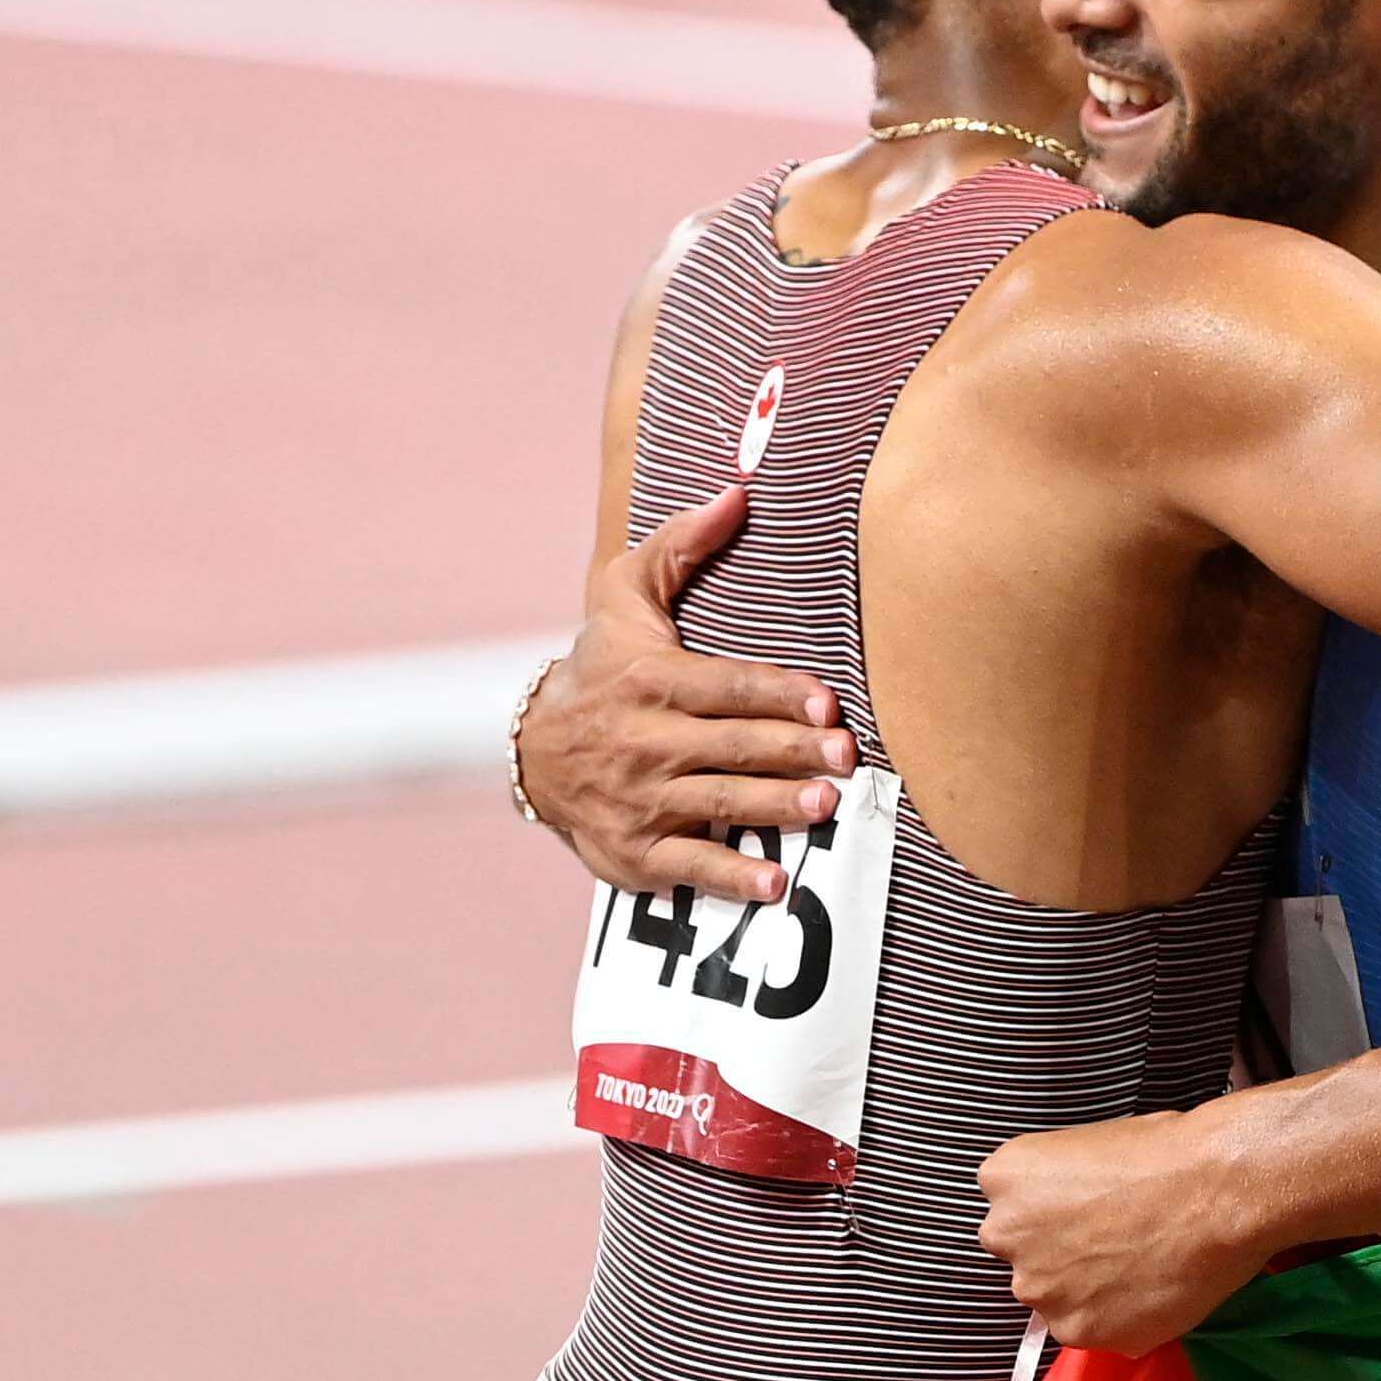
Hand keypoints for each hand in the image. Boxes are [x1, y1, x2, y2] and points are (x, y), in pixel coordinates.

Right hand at [519, 485, 859, 898]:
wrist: (534, 749)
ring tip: (824, 807)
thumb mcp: (624, 595)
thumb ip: (681, 545)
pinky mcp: (637, 851)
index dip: (779, 695)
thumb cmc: (600, 666)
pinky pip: (690, 866)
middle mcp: (648, 740)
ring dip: (774, 808)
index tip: (827, 705)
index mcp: (653, 680)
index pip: (728, 686)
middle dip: (792, 752)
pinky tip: (775, 886)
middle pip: (733, 746)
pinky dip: (731, 878)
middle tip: (845, 759)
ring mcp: (643, 799)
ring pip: (720, 802)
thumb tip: (737, 493)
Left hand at [979, 1102, 1283, 1354]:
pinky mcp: (1078, 1332)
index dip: (1053, 1210)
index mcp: (1004, 1177)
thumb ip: (1055, 1186)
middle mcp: (1005, 1235)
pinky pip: (1091, 1328)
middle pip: (1025, 1254)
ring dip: (1085, 1290)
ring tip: (1139, 1266)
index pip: (1011, 1204)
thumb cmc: (1165, 1152)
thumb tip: (1069, 1212)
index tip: (1088, 1208)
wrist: (1215, 1193)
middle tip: (1114, 1240)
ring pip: (1055, 1297)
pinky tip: (1150, 1289)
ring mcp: (1039, 1290)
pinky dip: (1116, 1318)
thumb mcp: (1086, 1143)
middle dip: (1060, 1253)